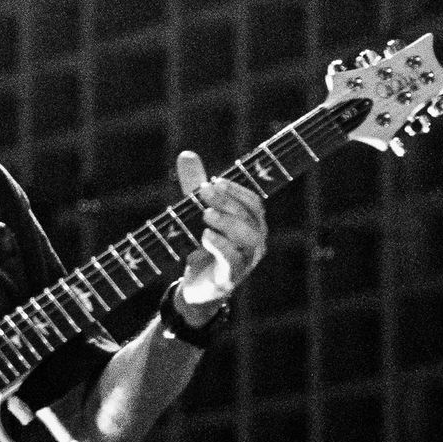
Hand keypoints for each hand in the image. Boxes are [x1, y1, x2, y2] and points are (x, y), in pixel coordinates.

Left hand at [174, 150, 267, 313]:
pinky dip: (221, 246)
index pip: (254, 203)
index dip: (237, 190)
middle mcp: (256, 242)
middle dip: (227, 201)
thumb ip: (195, 187)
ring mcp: (247, 262)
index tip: (214, 181)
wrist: (196, 287)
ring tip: (206, 214)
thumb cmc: (203, 247)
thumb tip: (186, 154)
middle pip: (250, 216)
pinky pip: (233, 261)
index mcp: (253, 225)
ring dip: (227, 222)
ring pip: (248, 238)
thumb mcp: (196, 214)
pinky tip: (205, 236)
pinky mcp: (232, 279)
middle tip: (205, 192)